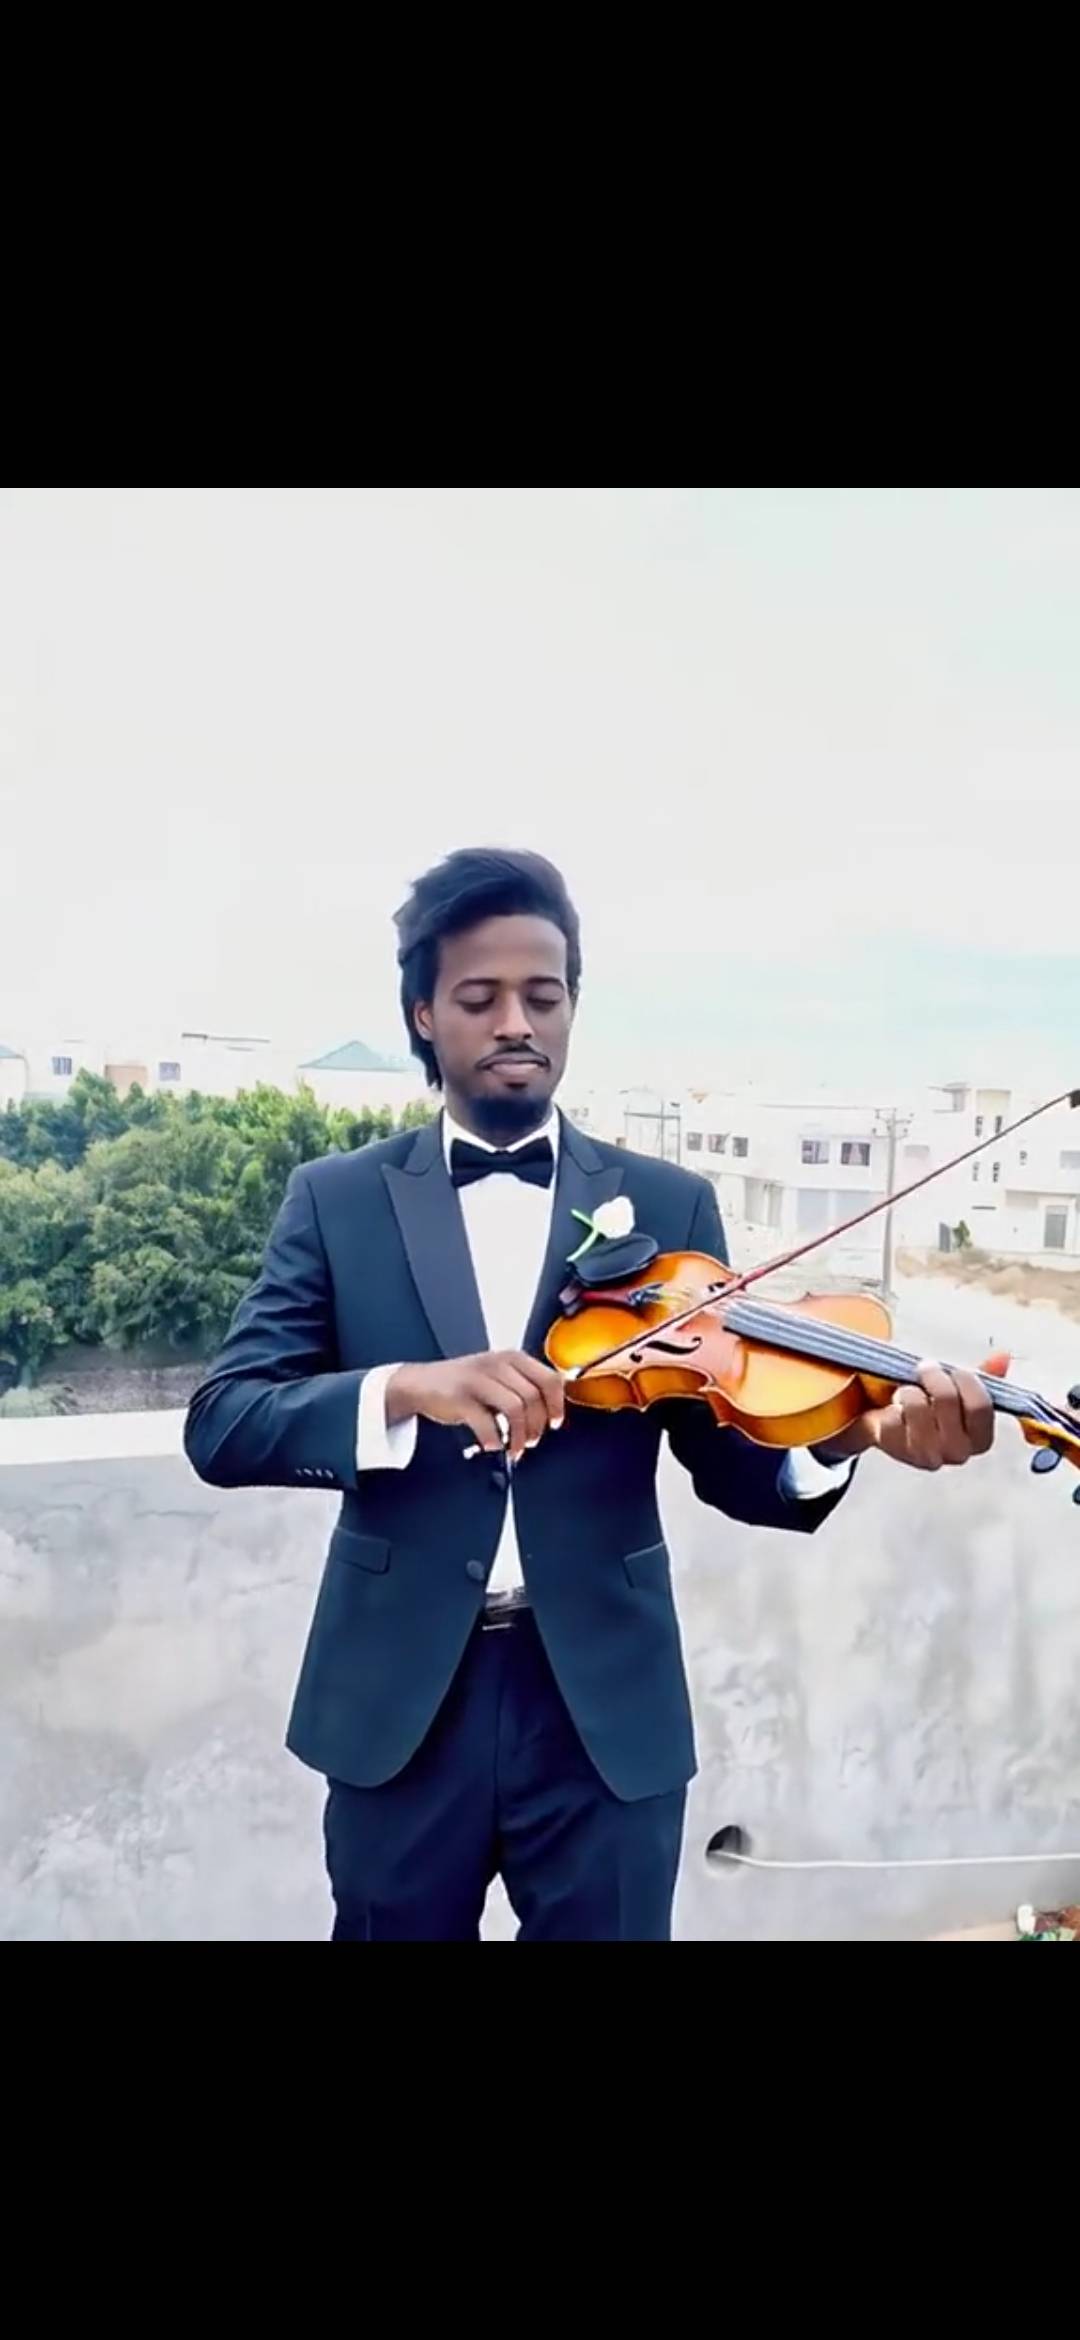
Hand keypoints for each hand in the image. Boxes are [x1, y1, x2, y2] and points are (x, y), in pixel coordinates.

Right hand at [387, 1352, 564, 1462]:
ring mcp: (478, 1378)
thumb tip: (553, 1409)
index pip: (549, 1378)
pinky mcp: (460, 1397)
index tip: (555, 1422)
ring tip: (514, 1447)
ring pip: (515, 1409)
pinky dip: (494, 1440)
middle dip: (536, 1426)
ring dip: (519, 1436)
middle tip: (530, 1441)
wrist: (421, 1383)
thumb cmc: (465, 1384)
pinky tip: (492, 1445)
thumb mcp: (499, 1376)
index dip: (557, 1405)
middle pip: (534, 1397)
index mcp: (512, 1357)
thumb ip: (524, 1386)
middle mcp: (497, 1364)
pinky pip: (487, 1423)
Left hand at [818, 1357, 997, 1470]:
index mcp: (979, 1439)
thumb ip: (982, 1376)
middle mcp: (957, 1452)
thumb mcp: (959, 1390)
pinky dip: (890, 1406)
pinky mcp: (896, 1452)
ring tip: (908, 1391)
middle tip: (926, 1369)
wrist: (892, 1422)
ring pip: (918, 1406)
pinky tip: (894, 1409)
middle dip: (935, 1378)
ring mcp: (926, 1455)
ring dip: (910, 1391)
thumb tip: (1002, 1357)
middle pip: (948, 1400)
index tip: (955, 1371)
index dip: (967, 1381)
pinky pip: (892, 1417)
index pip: (980, 1406)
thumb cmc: (931, 1407)